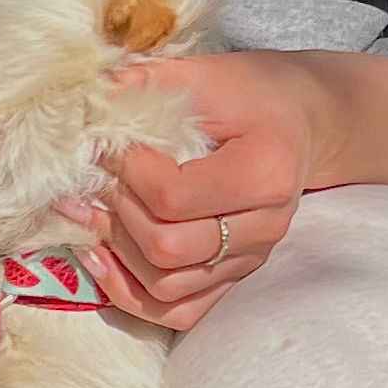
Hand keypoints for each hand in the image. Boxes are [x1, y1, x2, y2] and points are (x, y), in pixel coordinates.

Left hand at [62, 52, 344, 331]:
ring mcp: (250, 260)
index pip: (172, 195)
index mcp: (264, 174)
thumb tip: (88, 97)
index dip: (124, 172)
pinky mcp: (234, 277)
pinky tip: (99, 257)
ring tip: (85, 212)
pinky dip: (130, 293)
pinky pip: (178, 312)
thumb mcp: (208, 75)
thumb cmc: (255, 94)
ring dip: (114, 252)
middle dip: (116, 213)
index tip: (104, 144)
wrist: (302, 123)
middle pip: (167, 248)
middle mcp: (263, 228)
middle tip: (91, 179)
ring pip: (166, 287)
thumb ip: (151, 83)